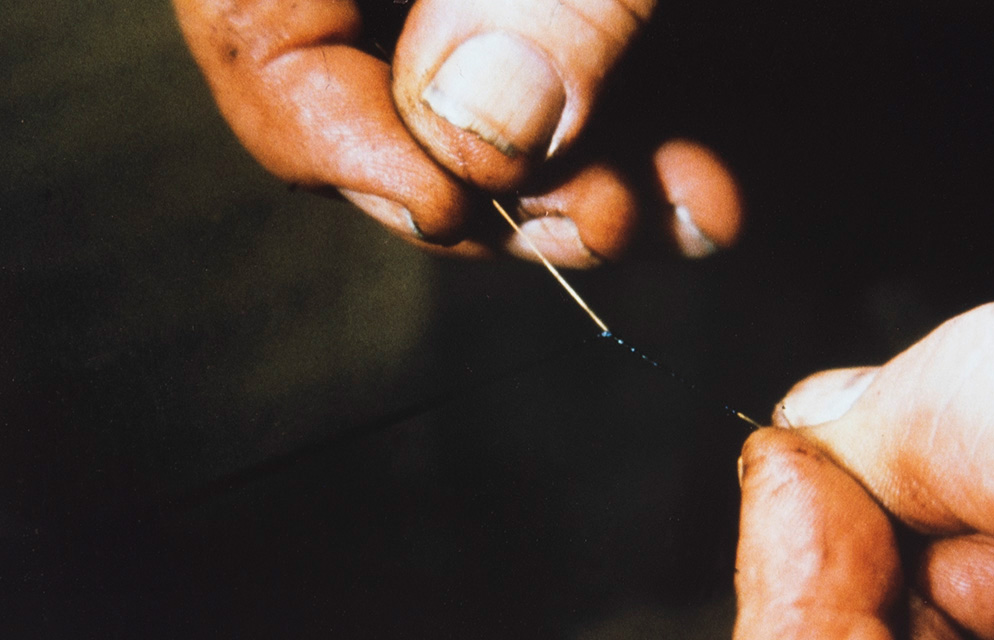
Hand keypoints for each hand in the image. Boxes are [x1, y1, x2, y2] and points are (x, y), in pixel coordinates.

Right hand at [173, 0, 741, 265]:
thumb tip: (472, 140)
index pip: (246, 20)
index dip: (331, 136)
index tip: (452, 211)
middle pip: (368, 87)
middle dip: (500, 189)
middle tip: (604, 223)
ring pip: (479, 104)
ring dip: (589, 185)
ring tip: (685, 210)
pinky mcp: (554, 4)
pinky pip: (563, 82)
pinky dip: (634, 142)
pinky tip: (705, 187)